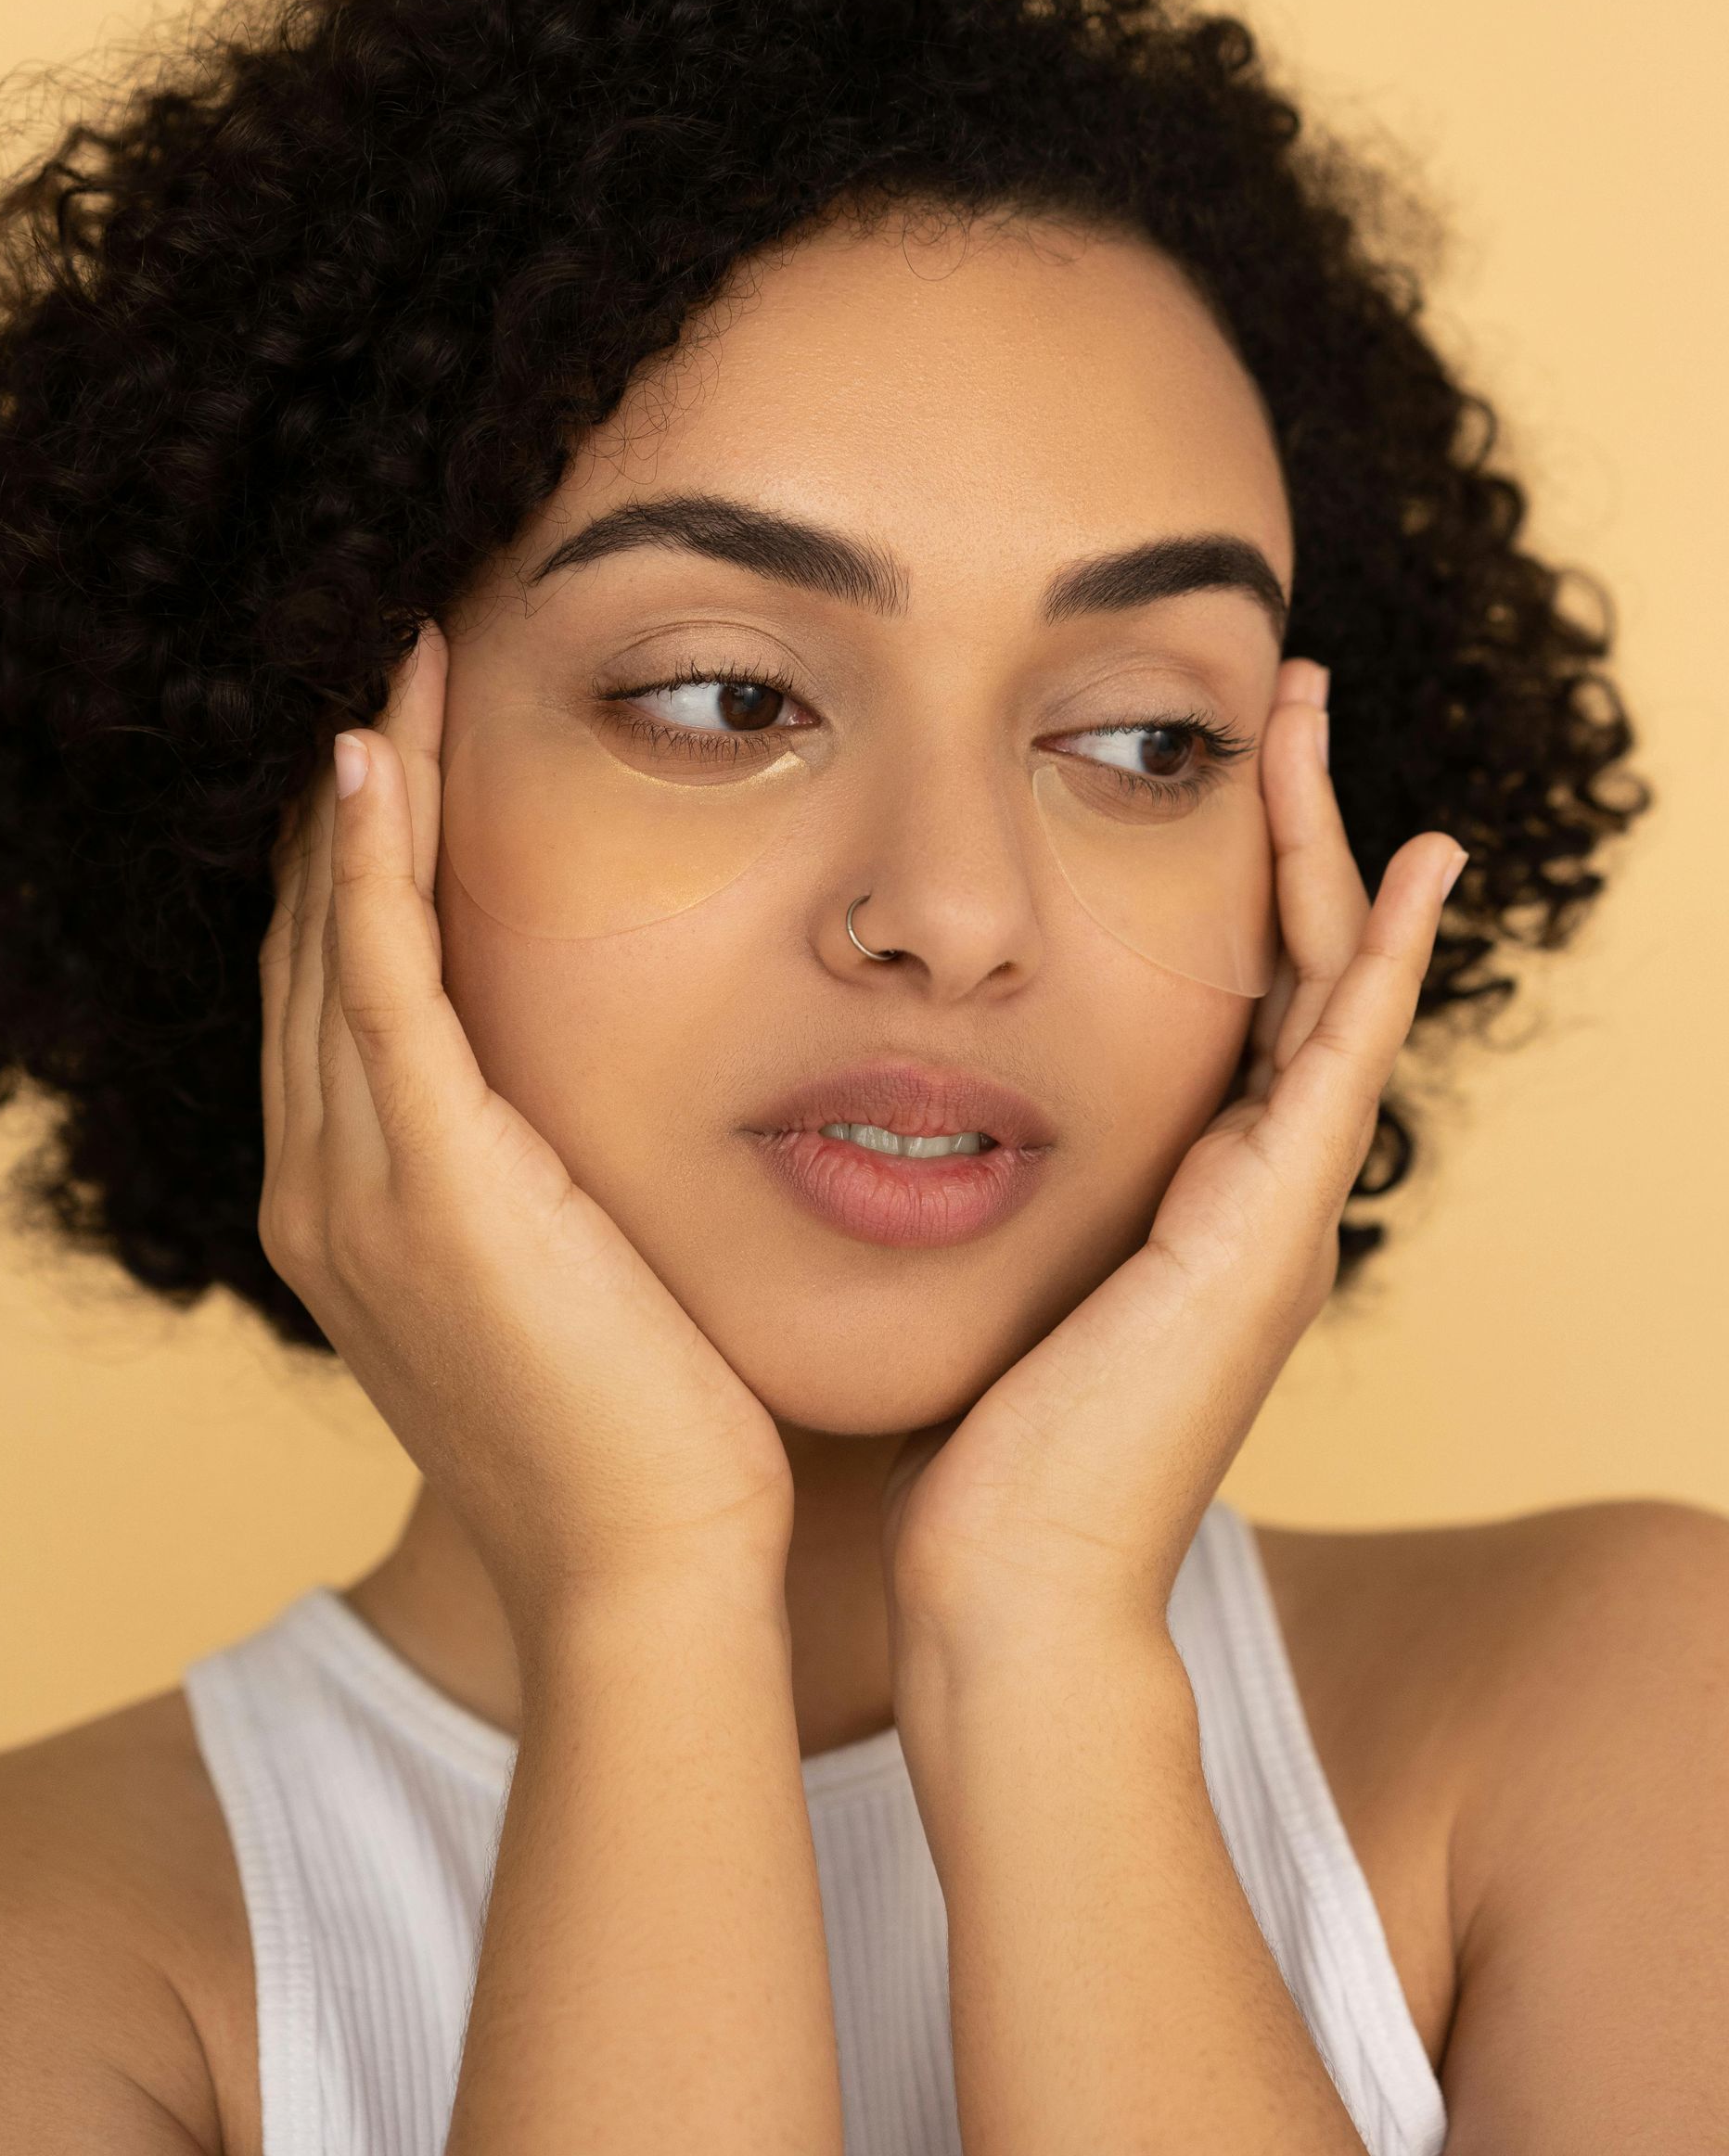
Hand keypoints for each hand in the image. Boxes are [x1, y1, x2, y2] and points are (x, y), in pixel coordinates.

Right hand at [257, 621, 793, 1649]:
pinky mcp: (428, 1182)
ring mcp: (356, 1187)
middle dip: (345, 804)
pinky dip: (370, 862)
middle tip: (390, 665)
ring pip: (333, 938)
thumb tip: (593, 1117)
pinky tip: (379, 753)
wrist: (655, 1574)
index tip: (409, 743)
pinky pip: (380, 979)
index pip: (343, 990)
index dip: (360, 862)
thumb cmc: (653, 1432)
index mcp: (357, 1210)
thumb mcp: (574, 1281)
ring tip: (390, 664)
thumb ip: (545, 1183)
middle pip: (313, 944)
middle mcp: (324, 1187)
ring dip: (358, 793)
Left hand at [879, 656, 1466, 1648]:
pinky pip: (1342, 1057)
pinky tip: (1407, 863)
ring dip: (1325, 840)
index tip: (1207, 757)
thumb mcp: (981, 1283)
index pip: (1234, 996)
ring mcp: (1279, 1212)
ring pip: (1328, 978)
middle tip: (1287, 692)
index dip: (1239, 875)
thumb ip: (973, 1197)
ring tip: (1315, 715)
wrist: (1008, 1592)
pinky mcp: (1272, 1232)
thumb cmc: (971, 1455)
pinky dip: (1381, 957)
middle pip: (1295, 959)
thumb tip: (878, 1117)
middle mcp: (1254, 1191)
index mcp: (1188, 1193)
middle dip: (1289, 821)